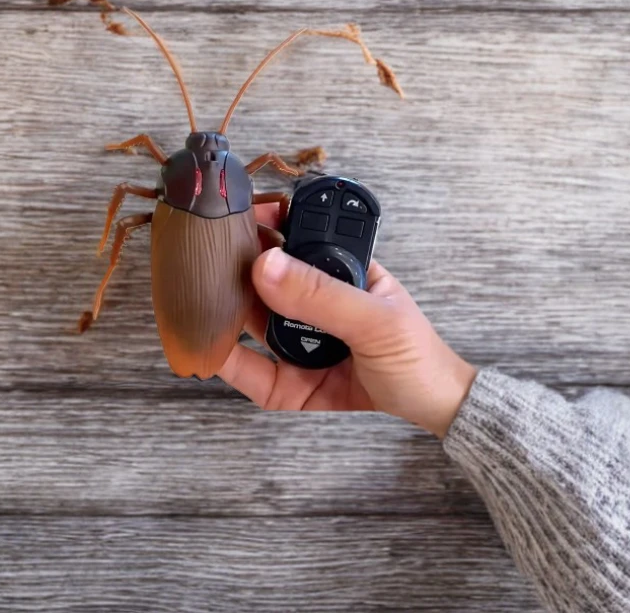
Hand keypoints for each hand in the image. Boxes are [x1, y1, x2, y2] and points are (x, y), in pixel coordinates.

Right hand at [218, 205, 476, 437]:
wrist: (435, 413)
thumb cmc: (417, 356)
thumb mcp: (375, 320)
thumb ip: (322, 295)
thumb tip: (266, 264)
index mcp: (338, 272)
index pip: (295, 237)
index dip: (264, 223)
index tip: (231, 215)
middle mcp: (313, 303)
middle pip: (264, 280)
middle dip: (232, 269)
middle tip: (200, 260)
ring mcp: (301, 343)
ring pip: (252, 323)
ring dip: (224, 313)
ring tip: (194, 301)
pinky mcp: (293, 382)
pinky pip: (256, 373)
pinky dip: (232, 364)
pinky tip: (211, 353)